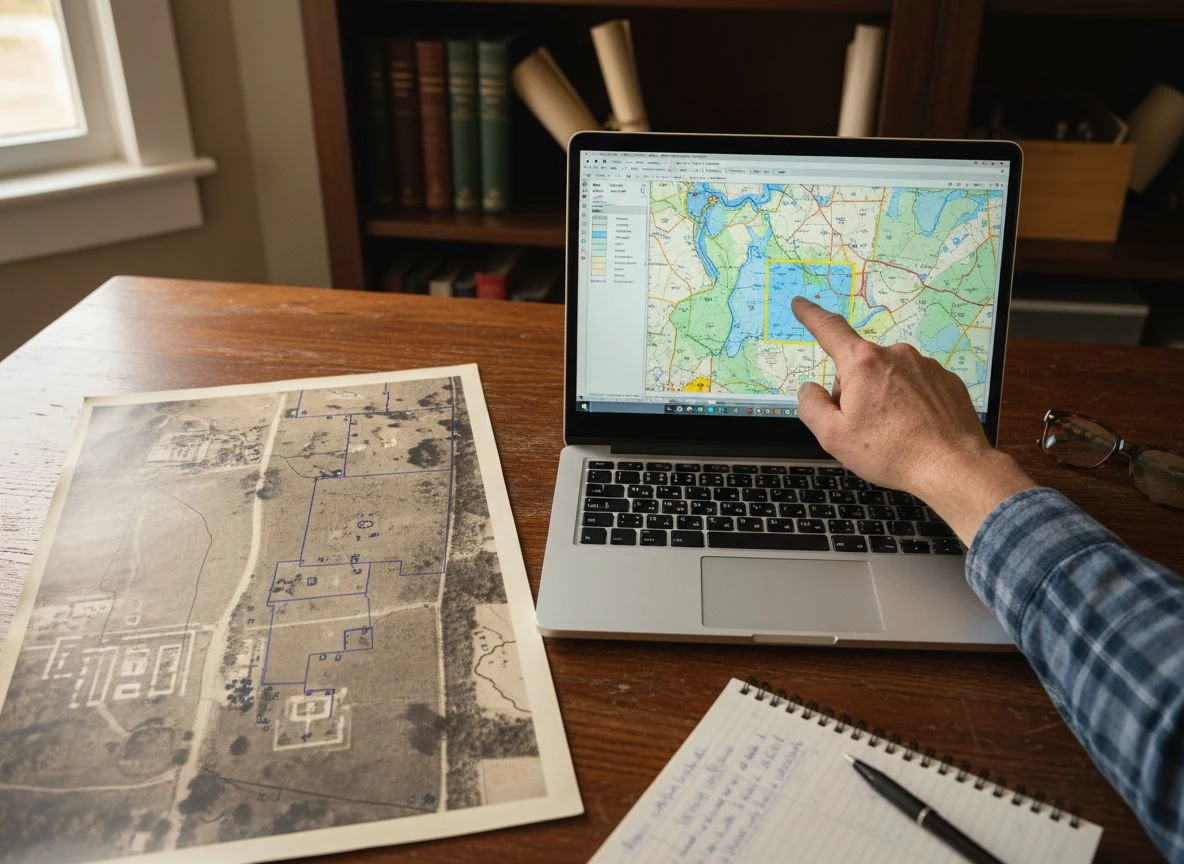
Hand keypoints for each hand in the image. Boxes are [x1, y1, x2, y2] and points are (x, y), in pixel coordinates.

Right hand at [790, 295, 1033, 542]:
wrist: (953, 466)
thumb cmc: (891, 452)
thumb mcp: (833, 436)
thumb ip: (811, 406)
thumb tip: (811, 389)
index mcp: (863, 363)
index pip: (829, 329)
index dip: (810, 315)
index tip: (801, 304)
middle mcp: (895, 354)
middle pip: (859, 365)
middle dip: (853, 390)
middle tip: (862, 427)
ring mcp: (925, 365)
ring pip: (888, 376)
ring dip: (882, 397)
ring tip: (893, 433)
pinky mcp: (946, 380)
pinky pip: (915, 385)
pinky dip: (909, 403)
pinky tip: (914, 429)